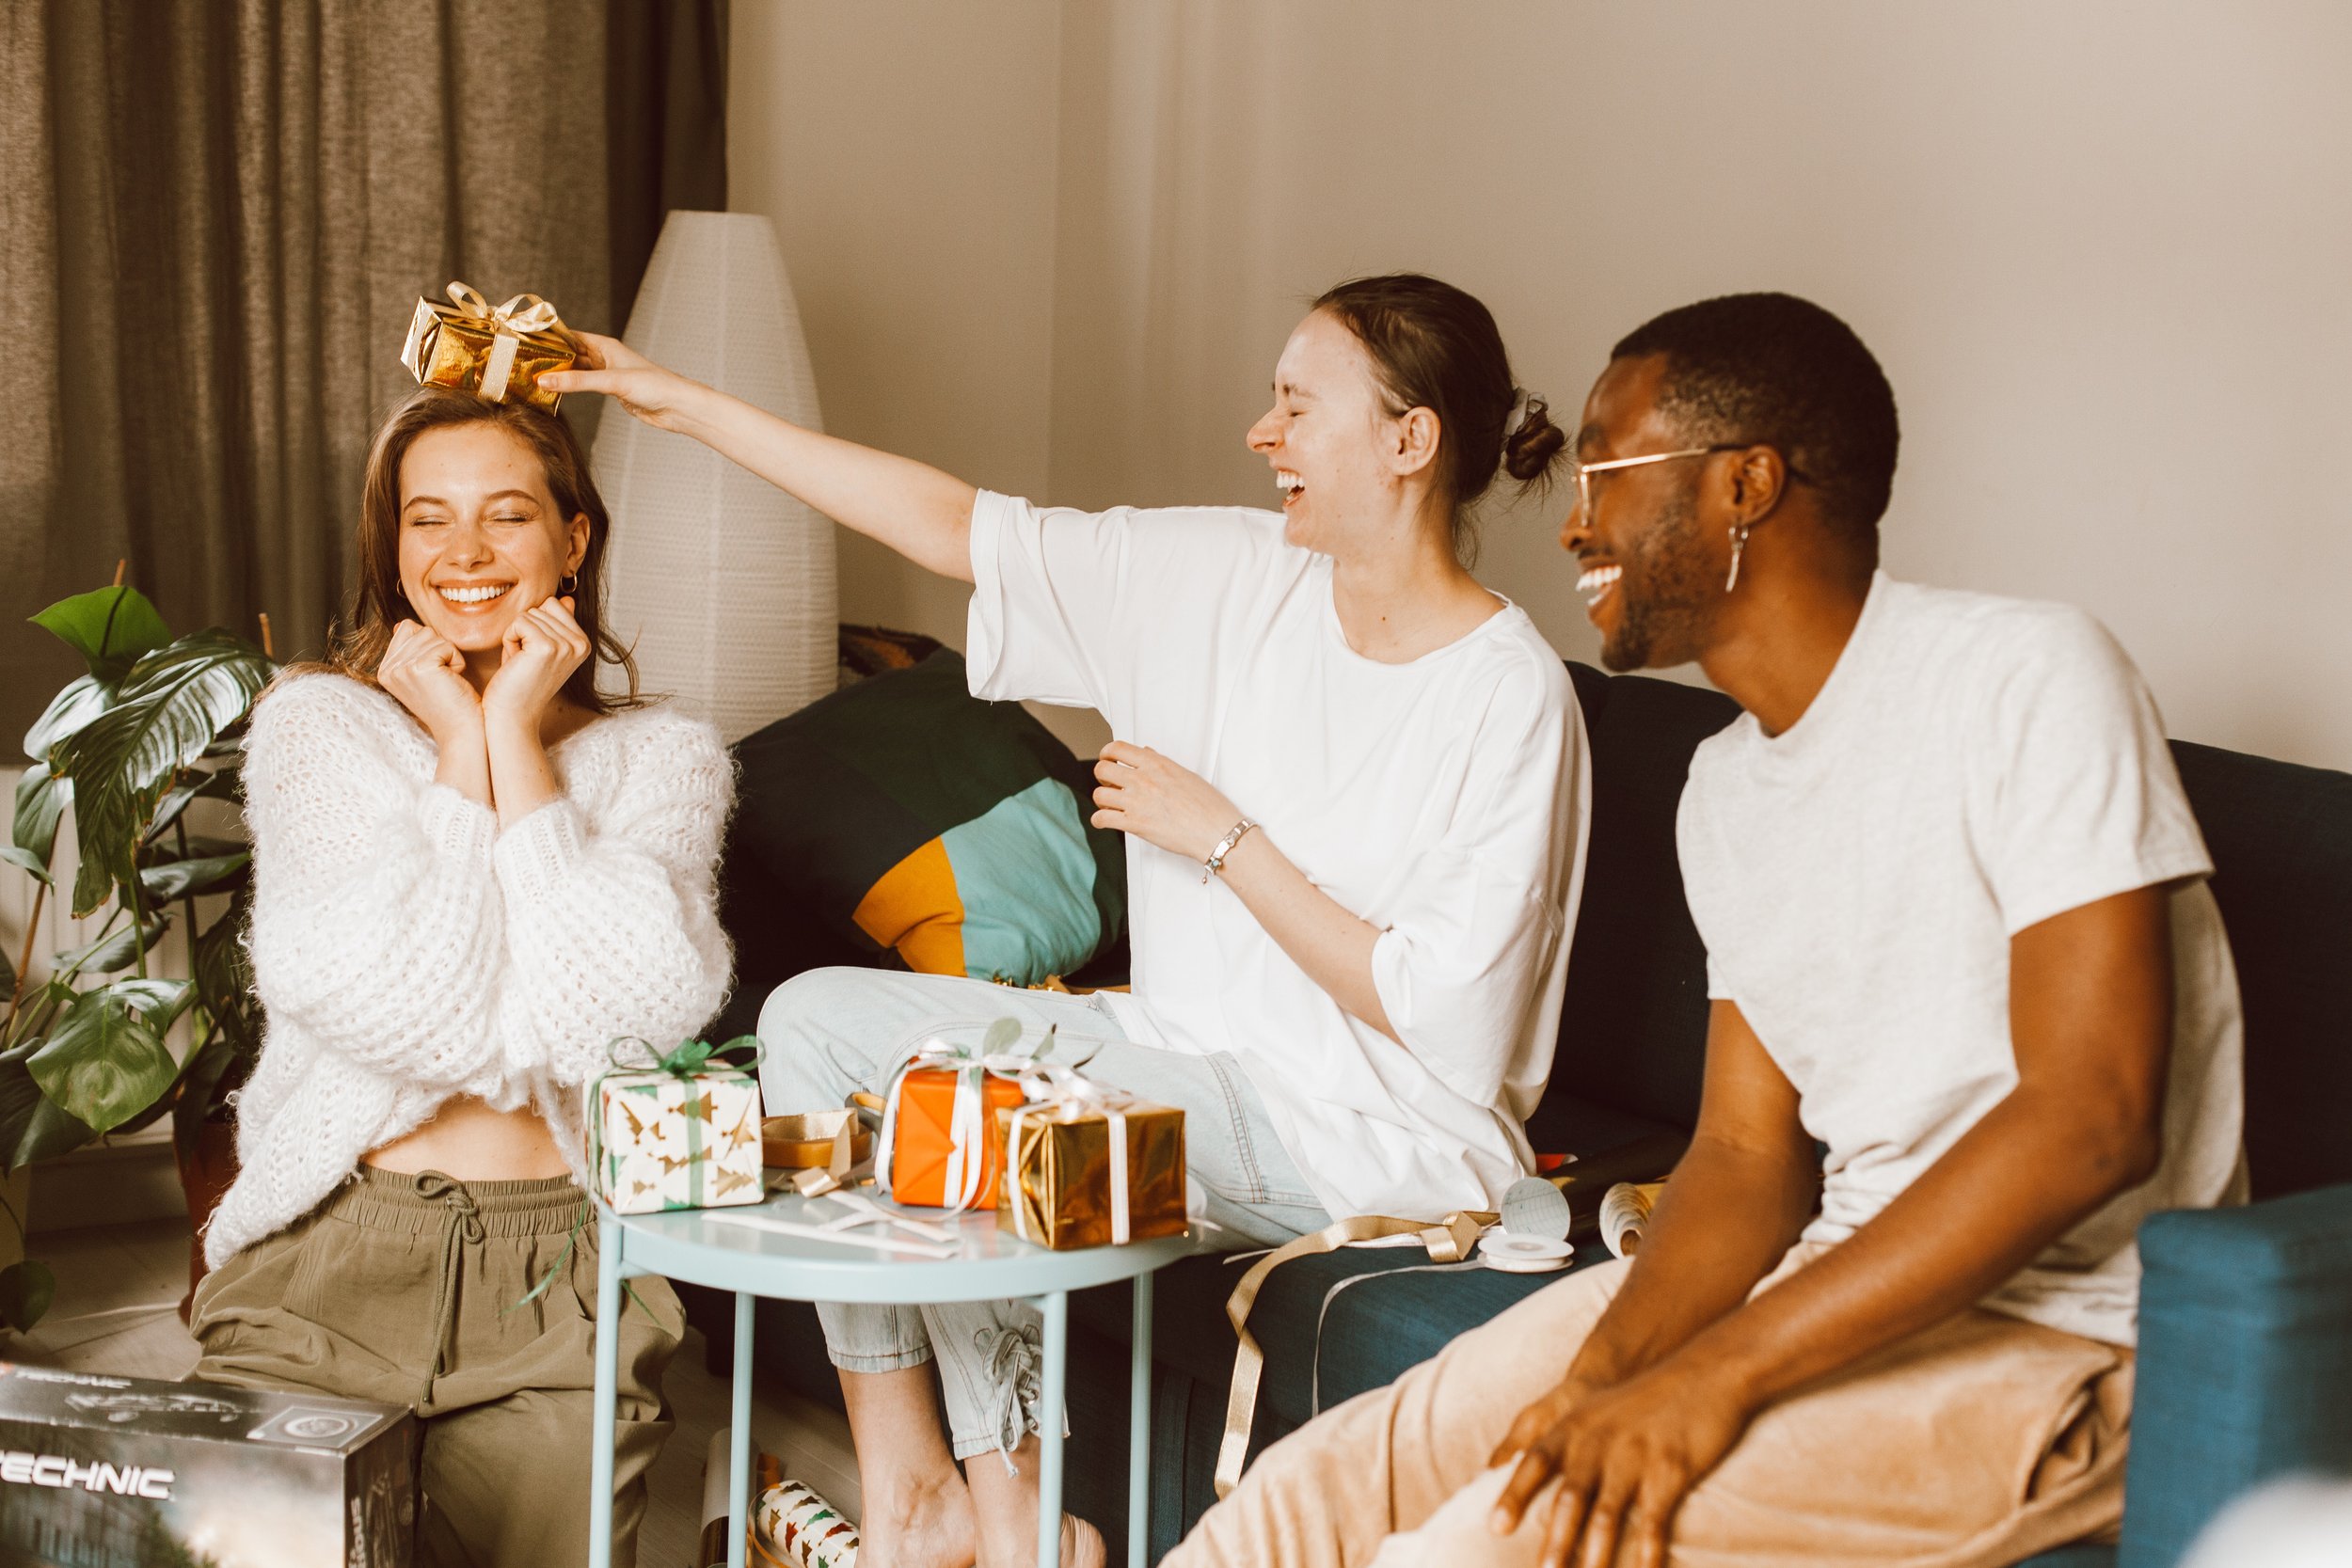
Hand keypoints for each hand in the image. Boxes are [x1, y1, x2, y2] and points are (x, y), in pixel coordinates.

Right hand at [378, 620, 482, 746]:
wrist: (461, 731)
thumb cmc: (450, 702)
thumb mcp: (423, 674)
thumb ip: (410, 650)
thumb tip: (402, 624)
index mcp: (385, 670)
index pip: (408, 629)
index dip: (431, 647)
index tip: (434, 676)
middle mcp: (388, 669)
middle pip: (422, 631)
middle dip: (441, 652)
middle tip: (442, 681)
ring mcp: (401, 668)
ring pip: (435, 636)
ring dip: (450, 657)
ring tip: (447, 682)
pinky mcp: (420, 667)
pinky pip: (447, 646)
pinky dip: (457, 661)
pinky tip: (453, 682)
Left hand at [482, 595, 590, 731]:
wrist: (513, 715)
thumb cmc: (522, 682)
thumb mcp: (544, 649)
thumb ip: (558, 624)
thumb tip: (568, 599)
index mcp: (583, 643)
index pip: (554, 604)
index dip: (535, 625)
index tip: (534, 654)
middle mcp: (580, 643)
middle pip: (542, 607)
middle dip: (525, 630)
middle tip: (526, 661)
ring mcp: (566, 645)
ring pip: (529, 614)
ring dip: (516, 636)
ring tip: (521, 663)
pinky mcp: (547, 647)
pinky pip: (519, 622)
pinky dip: (509, 640)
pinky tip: (514, 662)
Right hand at [540, 331, 698, 429]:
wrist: (677, 407)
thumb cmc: (654, 386)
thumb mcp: (611, 381)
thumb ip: (577, 382)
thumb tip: (545, 381)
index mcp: (605, 345)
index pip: (570, 336)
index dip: (549, 337)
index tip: (526, 340)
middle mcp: (605, 357)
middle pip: (570, 354)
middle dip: (549, 358)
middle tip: (524, 362)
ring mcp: (607, 374)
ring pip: (576, 371)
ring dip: (558, 375)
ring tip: (533, 378)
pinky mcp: (611, 391)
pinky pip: (584, 386)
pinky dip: (569, 388)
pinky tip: (555, 392)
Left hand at [1090, 741, 1244, 863]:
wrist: (1215, 830)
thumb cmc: (1208, 805)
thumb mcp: (1185, 774)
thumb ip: (1160, 764)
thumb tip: (1146, 755)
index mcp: (1156, 764)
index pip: (1117, 748)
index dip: (1106, 753)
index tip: (1107, 759)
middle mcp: (1143, 779)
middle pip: (1102, 769)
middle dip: (1102, 777)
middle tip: (1110, 784)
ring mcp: (1137, 801)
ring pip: (1099, 794)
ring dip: (1102, 800)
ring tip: (1111, 805)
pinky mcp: (1134, 823)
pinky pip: (1102, 819)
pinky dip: (1099, 821)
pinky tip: (1106, 821)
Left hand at [1487, 1361, 1754, 1567]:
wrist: (1702, 1373)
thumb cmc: (1637, 1402)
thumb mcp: (1587, 1411)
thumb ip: (1543, 1437)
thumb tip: (1495, 1467)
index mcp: (1574, 1429)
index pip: (1536, 1463)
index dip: (1515, 1496)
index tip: (1496, 1528)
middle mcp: (1598, 1443)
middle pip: (1570, 1496)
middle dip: (1555, 1539)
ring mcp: (1635, 1456)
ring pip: (1608, 1513)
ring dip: (1595, 1552)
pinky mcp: (1671, 1469)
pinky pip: (1655, 1517)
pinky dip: (1648, 1548)